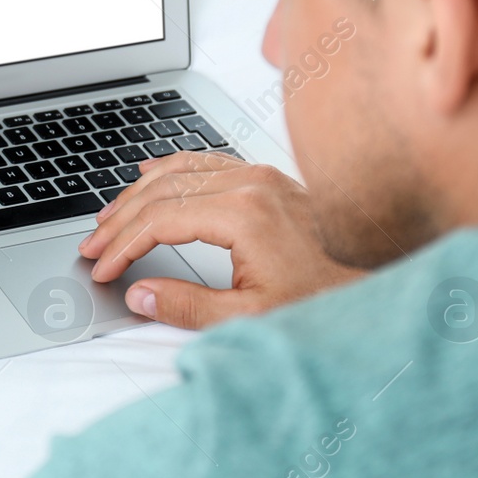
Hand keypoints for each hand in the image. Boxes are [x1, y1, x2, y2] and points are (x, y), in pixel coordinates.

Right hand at [76, 151, 360, 328]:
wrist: (385, 282)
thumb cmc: (329, 299)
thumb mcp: (251, 316)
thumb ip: (187, 306)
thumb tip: (138, 295)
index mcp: (242, 213)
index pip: (159, 221)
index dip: (122, 246)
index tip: (101, 268)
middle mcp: (250, 184)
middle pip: (161, 191)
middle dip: (120, 220)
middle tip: (93, 245)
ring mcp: (261, 176)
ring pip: (179, 171)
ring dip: (138, 193)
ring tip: (108, 217)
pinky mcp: (269, 180)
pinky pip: (206, 162)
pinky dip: (170, 167)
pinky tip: (150, 171)